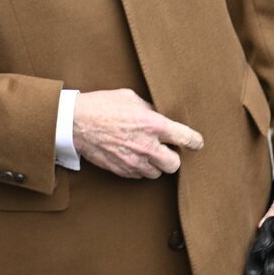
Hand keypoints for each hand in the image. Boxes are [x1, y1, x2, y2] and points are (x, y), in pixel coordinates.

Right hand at [72, 89, 203, 178]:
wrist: (76, 122)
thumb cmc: (103, 105)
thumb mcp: (131, 98)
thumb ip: (150, 109)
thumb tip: (160, 115)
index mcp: (153, 124)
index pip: (185, 138)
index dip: (195, 141)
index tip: (198, 143)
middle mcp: (146, 146)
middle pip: (174, 164)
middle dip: (174, 157)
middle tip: (168, 149)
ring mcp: (133, 161)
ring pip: (157, 173)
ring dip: (156, 164)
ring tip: (148, 152)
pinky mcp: (121, 170)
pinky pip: (139, 176)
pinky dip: (140, 169)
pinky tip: (133, 156)